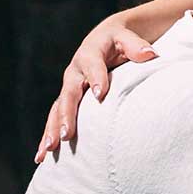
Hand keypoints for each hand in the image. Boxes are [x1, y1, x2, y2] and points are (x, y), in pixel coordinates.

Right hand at [34, 16, 157, 163]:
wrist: (105, 38)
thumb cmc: (120, 40)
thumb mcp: (128, 37)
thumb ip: (136, 46)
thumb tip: (149, 54)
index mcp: (90, 53)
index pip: (93, 65)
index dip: (97, 78)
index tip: (100, 94)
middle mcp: (75, 72)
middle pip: (69, 93)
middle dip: (68, 115)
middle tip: (67, 134)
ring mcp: (70, 87)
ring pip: (58, 109)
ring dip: (52, 130)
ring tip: (49, 150)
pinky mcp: (68, 100)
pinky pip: (56, 119)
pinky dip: (49, 136)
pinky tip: (43, 156)